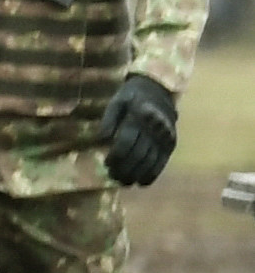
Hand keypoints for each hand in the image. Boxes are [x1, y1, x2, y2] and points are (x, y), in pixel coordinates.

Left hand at [98, 73, 177, 187]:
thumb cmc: (132, 97)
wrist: (159, 90)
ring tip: (125, 182)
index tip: (107, 164)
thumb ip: (108, 120)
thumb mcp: (116, 102)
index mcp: (138, 117)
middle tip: (114, 177)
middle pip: (138, 154)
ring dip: (137, 174)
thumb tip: (101, 140)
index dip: (116, 156)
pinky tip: (142, 182)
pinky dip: (152, 174)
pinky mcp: (171, 144)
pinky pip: (162, 162)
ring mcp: (165, 137)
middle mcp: (154, 129)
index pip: (126, 142)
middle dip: (125, 169)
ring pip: (151, 161)